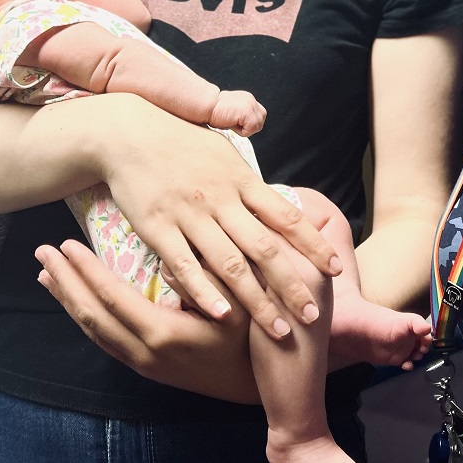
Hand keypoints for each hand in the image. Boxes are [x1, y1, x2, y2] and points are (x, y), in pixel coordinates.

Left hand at [36, 240, 259, 402]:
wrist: (251, 388)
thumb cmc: (249, 339)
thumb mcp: (238, 306)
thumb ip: (207, 284)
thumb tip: (169, 268)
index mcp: (163, 333)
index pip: (112, 297)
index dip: (86, 270)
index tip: (65, 245)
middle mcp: (144, 352)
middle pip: (92, 315)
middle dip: (65, 282)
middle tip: (42, 253)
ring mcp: (141, 364)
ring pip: (93, 331)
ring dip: (68, 301)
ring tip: (47, 274)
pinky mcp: (144, 368)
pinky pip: (103, 341)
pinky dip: (84, 318)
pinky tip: (75, 304)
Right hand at [90, 96, 341, 339]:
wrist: (127, 132)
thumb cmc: (177, 139)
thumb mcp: (222, 147)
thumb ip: (249, 177)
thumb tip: (276, 196)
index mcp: (241, 180)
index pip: (287, 217)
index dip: (314, 245)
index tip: (336, 270)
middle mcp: (220, 199)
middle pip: (265, 248)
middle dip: (292, 285)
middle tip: (313, 317)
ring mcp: (189, 215)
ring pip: (230, 264)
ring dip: (257, 300)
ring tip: (278, 330)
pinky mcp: (158, 228)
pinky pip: (185, 266)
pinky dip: (205, 293)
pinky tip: (224, 316)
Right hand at [209, 89, 265, 135]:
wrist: (206, 105)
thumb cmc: (214, 111)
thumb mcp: (233, 111)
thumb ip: (243, 114)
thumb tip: (248, 125)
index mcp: (248, 99)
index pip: (259, 115)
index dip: (249, 123)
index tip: (236, 121)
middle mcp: (251, 100)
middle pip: (260, 121)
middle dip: (249, 127)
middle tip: (234, 123)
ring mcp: (250, 105)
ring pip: (257, 126)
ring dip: (245, 129)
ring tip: (232, 122)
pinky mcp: (247, 111)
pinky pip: (252, 128)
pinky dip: (242, 131)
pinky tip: (232, 124)